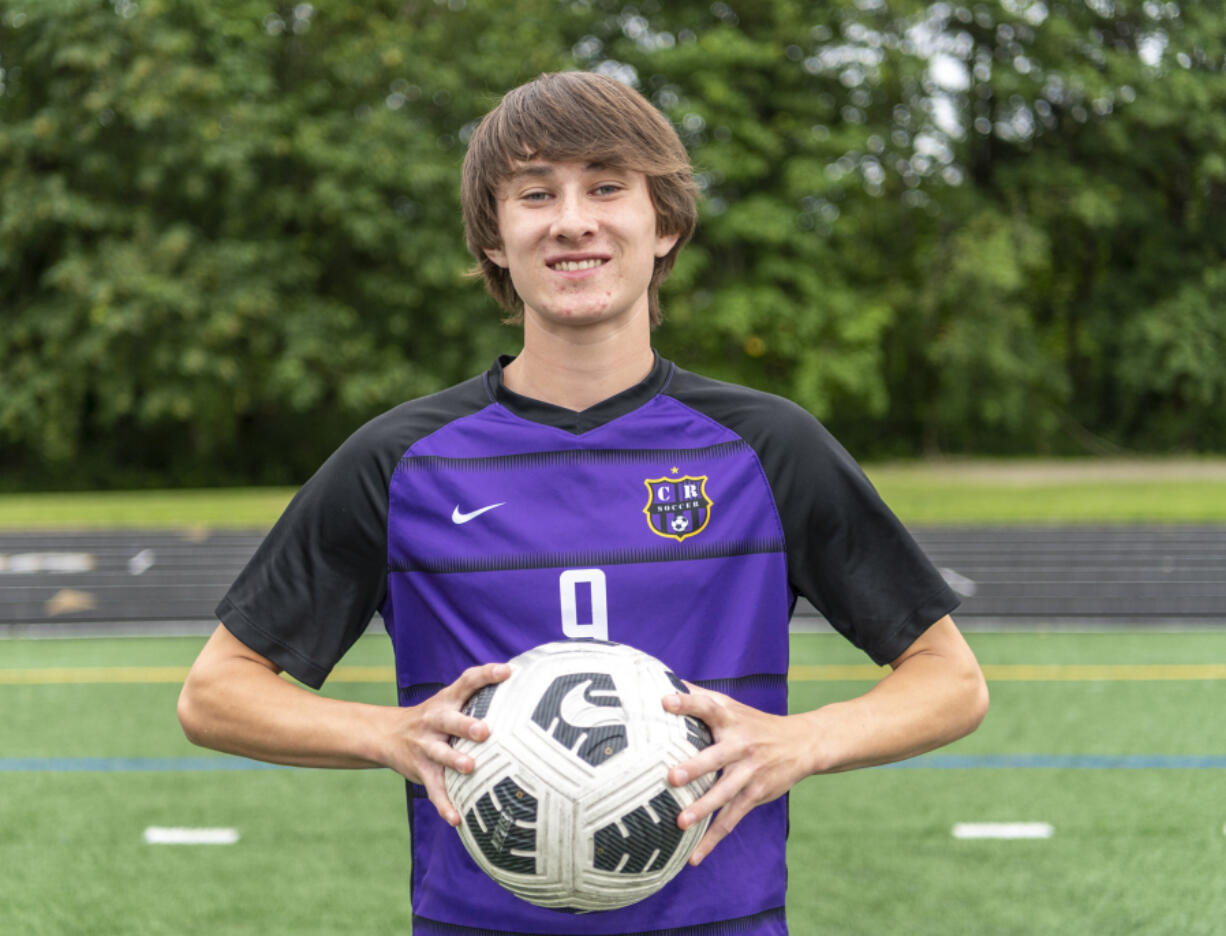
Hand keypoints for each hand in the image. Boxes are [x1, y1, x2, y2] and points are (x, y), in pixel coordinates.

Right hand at [381, 662, 510, 827]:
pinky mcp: (422, 771)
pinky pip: (434, 789)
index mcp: (447, 700)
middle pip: (449, 720)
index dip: (486, 675)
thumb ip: (478, 697)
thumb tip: (525, 689)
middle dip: (466, 725)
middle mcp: (435, 721)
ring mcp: (426, 746)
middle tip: (484, 731)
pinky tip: (457, 819)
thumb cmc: (435, 718)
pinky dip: (445, 805)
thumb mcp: (449, 701)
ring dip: (454, 761)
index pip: (467, 682)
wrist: (387, 734)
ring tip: (470, 768)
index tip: (507, 672)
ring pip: (440, 754)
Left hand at [663, 684, 815, 865]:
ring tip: (680, 822)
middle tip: (672, 777)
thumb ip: (699, 697)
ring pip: (725, 793)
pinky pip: (731, 819)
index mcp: (730, 719)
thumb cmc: (753, 723)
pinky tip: (693, 857)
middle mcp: (741, 745)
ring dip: (703, 808)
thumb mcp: (731, 705)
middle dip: (695, 767)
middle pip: (716, 757)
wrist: (802, 744)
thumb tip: (663, 681)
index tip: (665, 700)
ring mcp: (749, 773)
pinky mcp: (754, 796)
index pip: (707, 706)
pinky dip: (712, 839)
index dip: (687, 702)